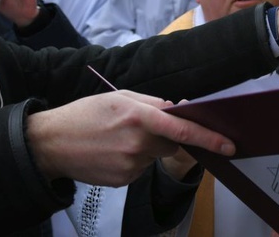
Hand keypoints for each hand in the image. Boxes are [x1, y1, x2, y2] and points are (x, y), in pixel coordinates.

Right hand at [26, 90, 233, 186]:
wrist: (50, 143)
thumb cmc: (85, 114)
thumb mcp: (119, 98)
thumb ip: (153, 104)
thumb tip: (179, 110)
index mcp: (138, 116)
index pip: (183, 128)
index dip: (209, 137)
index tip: (228, 145)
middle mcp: (137, 143)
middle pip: (171, 142)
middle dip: (164, 135)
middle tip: (136, 126)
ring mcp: (130, 165)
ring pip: (155, 155)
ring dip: (146, 147)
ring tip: (117, 138)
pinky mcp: (124, 180)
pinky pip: (142, 168)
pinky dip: (134, 159)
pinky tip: (112, 152)